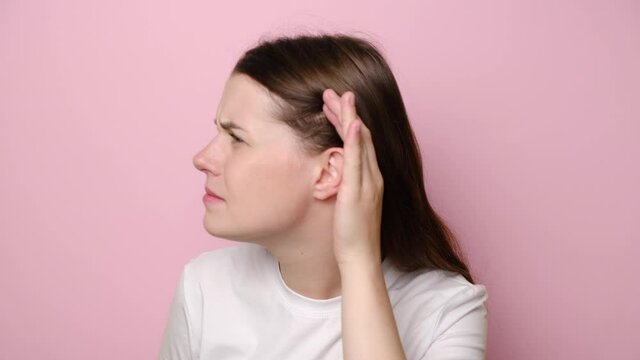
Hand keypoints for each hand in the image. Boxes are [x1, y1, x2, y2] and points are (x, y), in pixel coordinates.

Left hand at [322, 89, 384, 266]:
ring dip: (350, 118)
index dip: (347, 121)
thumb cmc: (353, 235)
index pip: (360, 141)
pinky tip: (353, 124)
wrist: (360, 258)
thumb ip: (346, 186)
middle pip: (362, 136)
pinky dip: (357, 141)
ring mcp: (368, 182)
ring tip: (339, 97)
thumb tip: (334, 174)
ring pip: (361, 143)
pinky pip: (358, 162)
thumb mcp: (348, 204)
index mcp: (370, 178)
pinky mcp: (359, 191)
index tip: (334, 105)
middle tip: (333, 93)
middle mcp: (373, 176)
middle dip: (347, 112)